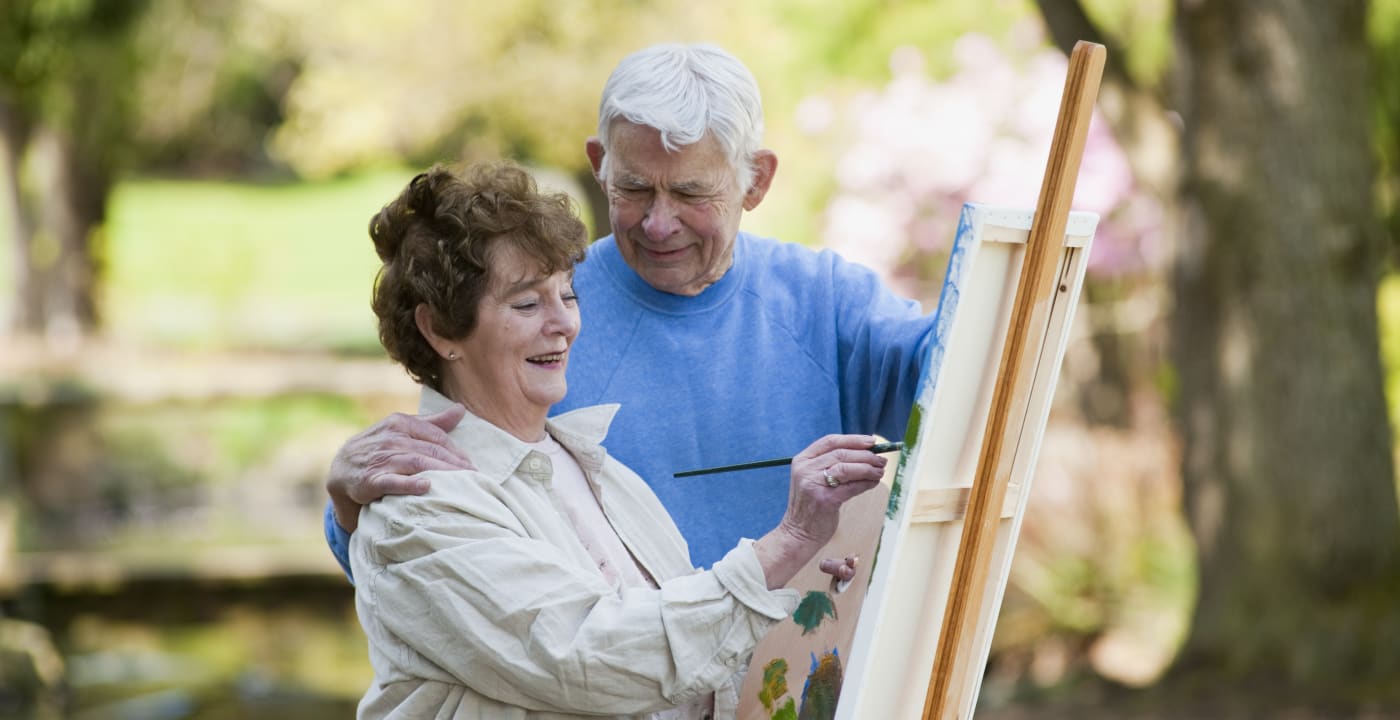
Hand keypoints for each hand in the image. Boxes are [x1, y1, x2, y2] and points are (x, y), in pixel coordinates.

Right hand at [327, 404, 474, 531]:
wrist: (342, 469)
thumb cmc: (380, 448)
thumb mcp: (402, 429)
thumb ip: (432, 422)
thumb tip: (461, 410)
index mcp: (400, 423)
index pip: (437, 437)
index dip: (457, 451)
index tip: (473, 465)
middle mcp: (391, 438)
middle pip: (431, 451)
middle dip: (455, 464)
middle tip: (475, 477)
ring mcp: (380, 458)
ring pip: (417, 464)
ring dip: (442, 473)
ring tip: (462, 483)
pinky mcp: (370, 480)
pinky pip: (393, 481)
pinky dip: (409, 484)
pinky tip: (426, 487)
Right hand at [753, 434, 885, 588]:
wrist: (799, 533)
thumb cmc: (811, 505)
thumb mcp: (813, 479)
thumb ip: (831, 465)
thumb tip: (866, 453)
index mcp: (802, 460)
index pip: (830, 441)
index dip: (853, 439)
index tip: (872, 441)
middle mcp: (805, 470)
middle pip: (841, 454)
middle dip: (865, 455)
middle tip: (881, 460)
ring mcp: (814, 484)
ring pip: (847, 468)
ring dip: (868, 468)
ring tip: (880, 471)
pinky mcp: (825, 500)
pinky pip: (852, 487)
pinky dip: (866, 483)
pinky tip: (873, 483)